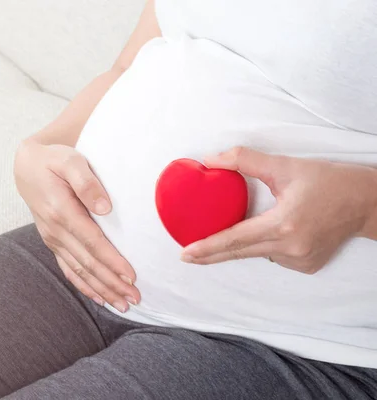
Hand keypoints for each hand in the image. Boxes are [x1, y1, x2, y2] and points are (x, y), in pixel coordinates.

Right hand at [14, 139, 139, 310]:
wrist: (27, 167)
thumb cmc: (53, 160)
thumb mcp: (70, 160)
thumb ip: (86, 182)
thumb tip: (106, 208)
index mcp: (61, 211)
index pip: (92, 242)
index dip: (112, 260)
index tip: (131, 276)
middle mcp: (55, 230)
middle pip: (87, 262)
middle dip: (112, 283)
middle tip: (135, 298)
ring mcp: (52, 239)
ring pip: (79, 270)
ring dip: (102, 289)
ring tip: (123, 305)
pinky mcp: (53, 242)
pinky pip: (68, 269)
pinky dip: (84, 286)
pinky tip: (100, 298)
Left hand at [181, 147, 376, 273]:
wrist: (366, 202)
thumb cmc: (328, 181)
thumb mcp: (284, 166)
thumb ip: (245, 161)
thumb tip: (210, 160)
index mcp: (283, 225)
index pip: (235, 239)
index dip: (208, 247)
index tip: (185, 253)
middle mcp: (291, 248)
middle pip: (240, 253)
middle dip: (211, 256)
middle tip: (187, 257)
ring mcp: (301, 261)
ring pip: (258, 254)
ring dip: (243, 246)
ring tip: (242, 229)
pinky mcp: (308, 266)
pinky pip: (275, 257)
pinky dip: (267, 246)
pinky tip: (278, 231)